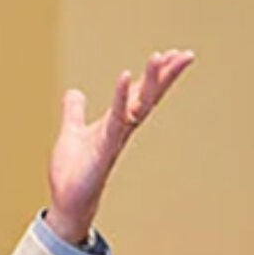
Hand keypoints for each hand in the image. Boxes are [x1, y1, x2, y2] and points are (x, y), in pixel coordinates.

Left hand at [45, 49, 194, 244]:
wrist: (67, 201)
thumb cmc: (74, 171)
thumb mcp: (72, 132)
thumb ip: (74, 112)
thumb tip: (74, 92)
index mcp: (116, 123)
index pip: (140, 94)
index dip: (155, 75)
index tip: (171, 54)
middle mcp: (122, 128)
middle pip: (149, 96)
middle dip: (166, 75)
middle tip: (186, 54)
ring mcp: (116, 137)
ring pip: (139, 104)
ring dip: (150, 80)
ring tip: (160, 56)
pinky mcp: (106, 147)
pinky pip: (117, 118)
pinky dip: (121, 97)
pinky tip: (125, 76)